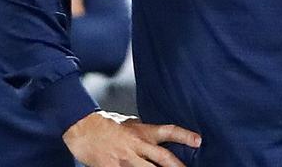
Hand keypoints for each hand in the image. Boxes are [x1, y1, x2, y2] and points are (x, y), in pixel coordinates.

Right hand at [64, 111, 200, 166]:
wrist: (82, 129)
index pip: (168, 131)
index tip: (198, 141)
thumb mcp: (128, 123)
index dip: (185, 136)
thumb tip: (154, 134)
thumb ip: (142, 130)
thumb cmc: (105, 124)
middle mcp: (137, 145)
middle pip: (164, 158)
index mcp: (142, 132)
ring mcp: (126, 159)